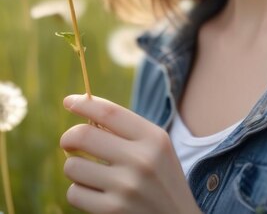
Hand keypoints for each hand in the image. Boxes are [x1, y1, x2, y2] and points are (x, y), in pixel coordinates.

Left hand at [60, 94, 200, 213]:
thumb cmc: (161, 179)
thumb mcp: (156, 148)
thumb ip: (127, 131)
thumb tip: (84, 114)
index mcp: (153, 138)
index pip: (109, 112)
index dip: (84, 104)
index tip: (68, 101)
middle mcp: (141, 159)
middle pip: (84, 135)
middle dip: (68, 137)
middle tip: (68, 142)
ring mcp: (126, 187)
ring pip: (73, 166)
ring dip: (74, 168)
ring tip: (89, 172)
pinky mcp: (112, 211)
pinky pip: (74, 193)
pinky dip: (78, 191)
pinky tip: (94, 192)